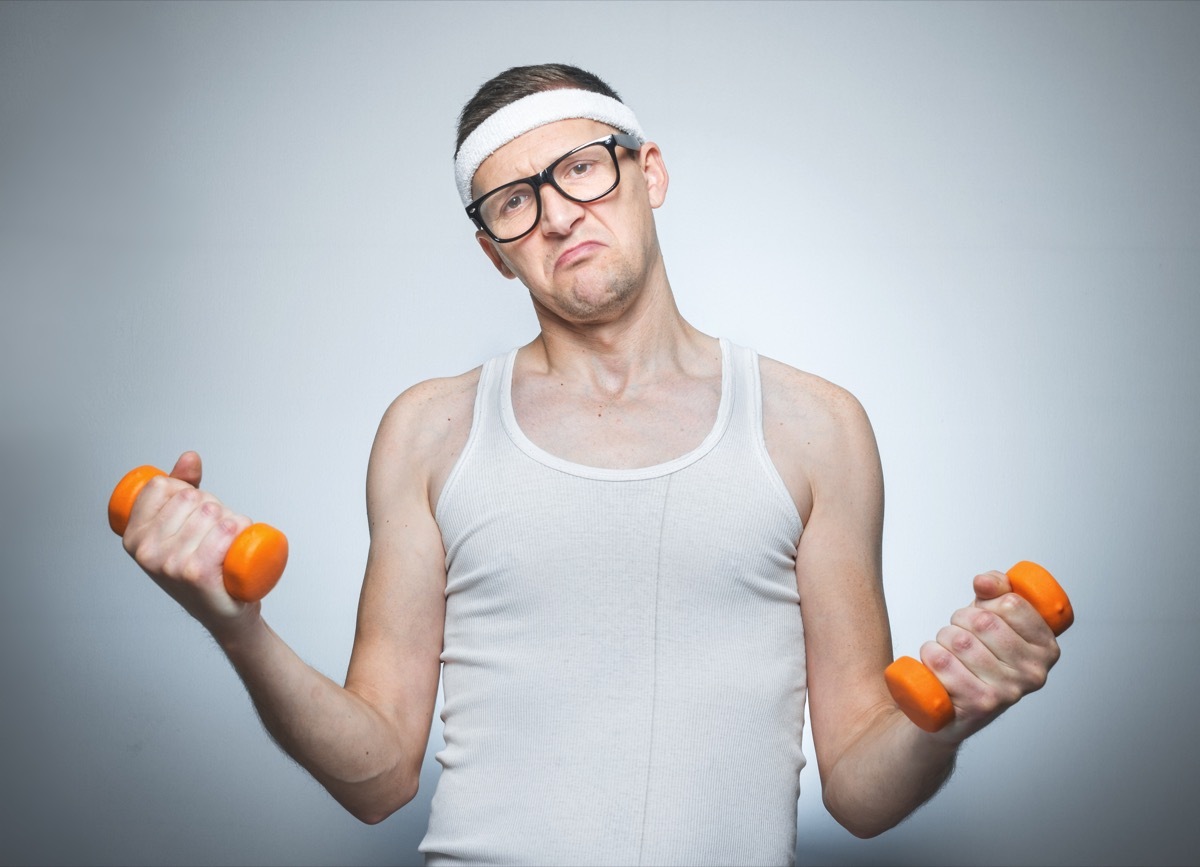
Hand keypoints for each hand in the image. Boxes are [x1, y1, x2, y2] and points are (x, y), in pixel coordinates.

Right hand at [121, 451, 257, 632]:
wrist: (224, 611)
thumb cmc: (202, 566)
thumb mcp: (182, 526)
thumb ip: (181, 488)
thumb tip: (190, 457)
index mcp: (133, 537)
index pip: (161, 486)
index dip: (186, 490)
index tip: (193, 512)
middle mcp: (147, 552)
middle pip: (192, 498)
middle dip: (214, 506)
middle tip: (216, 532)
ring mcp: (170, 564)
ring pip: (213, 512)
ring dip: (232, 519)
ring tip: (229, 540)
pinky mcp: (197, 574)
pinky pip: (224, 531)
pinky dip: (239, 527)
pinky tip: (239, 536)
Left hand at [918, 570, 1061, 740]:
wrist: (954, 705)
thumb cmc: (978, 655)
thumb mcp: (993, 614)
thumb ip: (998, 588)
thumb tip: (984, 582)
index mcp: (1046, 647)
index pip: (1012, 604)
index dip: (986, 602)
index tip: (983, 612)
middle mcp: (1033, 673)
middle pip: (982, 621)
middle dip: (959, 619)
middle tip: (959, 632)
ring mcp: (1007, 692)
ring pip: (959, 640)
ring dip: (942, 638)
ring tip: (948, 649)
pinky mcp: (978, 705)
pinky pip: (942, 662)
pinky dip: (930, 655)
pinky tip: (936, 663)